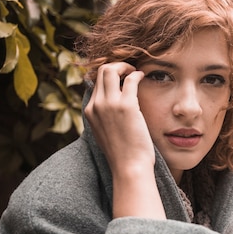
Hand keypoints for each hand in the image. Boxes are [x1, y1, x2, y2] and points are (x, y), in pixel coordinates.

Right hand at [84, 62, 164, 218]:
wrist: (129, 167)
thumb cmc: (123, 154)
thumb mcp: (106, 134)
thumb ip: (105, 119)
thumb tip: (113, 110)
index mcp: (89, 112)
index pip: (95, 83)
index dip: (109, 77)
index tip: (121, 78)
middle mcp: (96, 105)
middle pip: (101, 71)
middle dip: (116, 66)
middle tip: (129, 71)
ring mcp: (109, 105)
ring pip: (111, 69)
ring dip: (125, 66)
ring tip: (135, 71)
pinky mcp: (125, 106)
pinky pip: (130, 79)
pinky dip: (137, 74)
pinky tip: (143, 77)